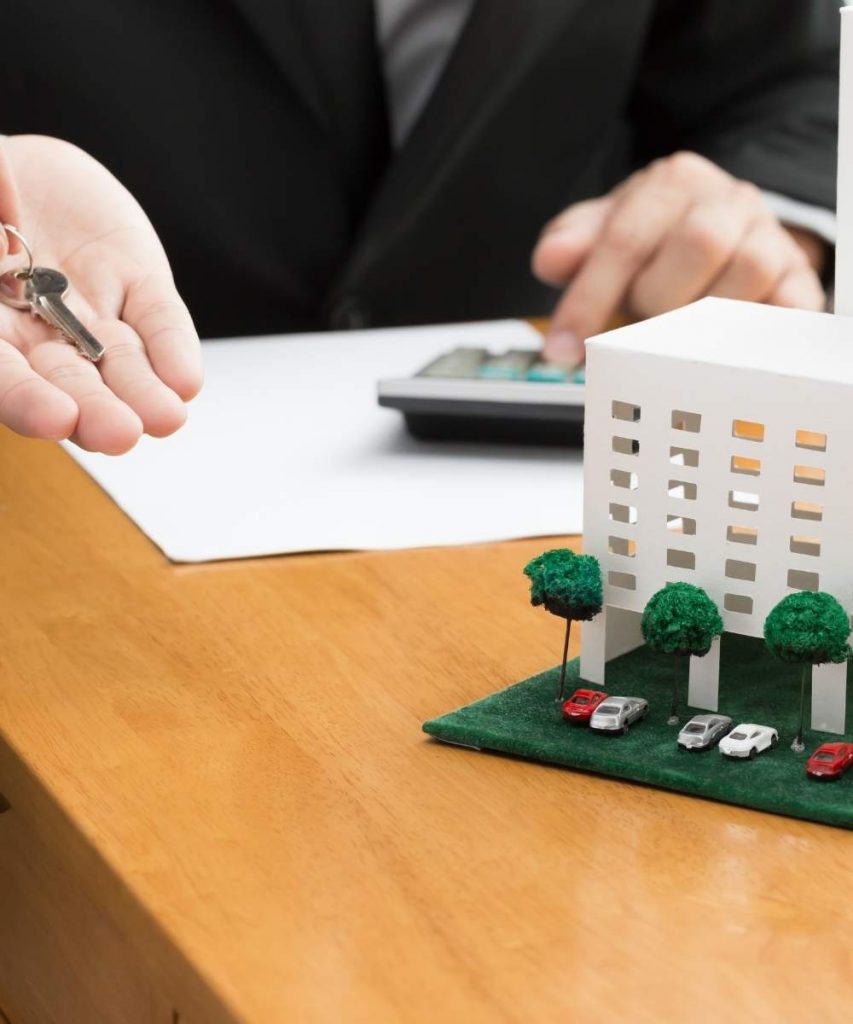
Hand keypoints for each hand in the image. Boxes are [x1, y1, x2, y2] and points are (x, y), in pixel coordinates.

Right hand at [0, 135, 201, 453]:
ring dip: (143, 393)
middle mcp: (38, 334)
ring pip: (120, 362)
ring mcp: (93, 314)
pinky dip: (173, 348)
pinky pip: (159, 319)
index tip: (56, 416)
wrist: (20, 173)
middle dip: (95, 409)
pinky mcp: (140, 285)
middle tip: (118, 433)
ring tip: (166, 417)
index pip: (5, 375)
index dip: (28, 398)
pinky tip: (185, 380)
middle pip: (67, 380)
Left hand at [532, 151, 826, 362]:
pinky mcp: (799, 282)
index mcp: (675, 182)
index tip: (564, 347)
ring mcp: (771, 238)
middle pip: (698, 243)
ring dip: (701, 316)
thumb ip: (574, 243)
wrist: (728, 236)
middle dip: (656, 297)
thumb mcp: (608, 233)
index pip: (626, 238)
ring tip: (678, 328)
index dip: (589, 298)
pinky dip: (751, 331)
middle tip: (640, 318)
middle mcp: (729, 200)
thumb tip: (551, 259)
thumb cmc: (659, 242)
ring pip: (747, 271)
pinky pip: (787, 308)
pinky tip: (719, 343)